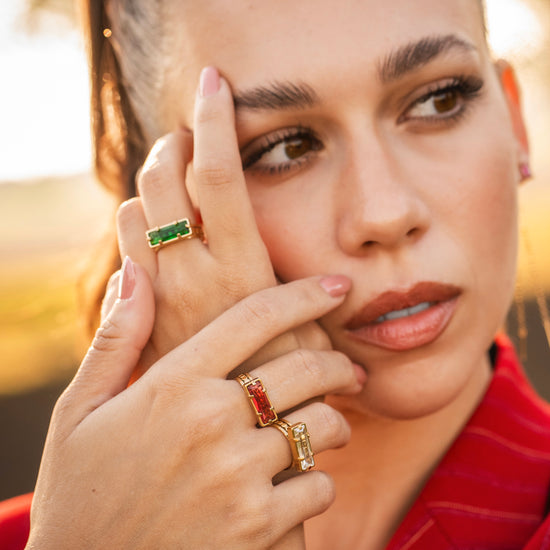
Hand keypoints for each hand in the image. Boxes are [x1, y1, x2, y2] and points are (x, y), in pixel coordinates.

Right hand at [27, 264, 359, 549]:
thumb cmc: (80, 492)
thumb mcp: (79, 411)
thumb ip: (116, 339)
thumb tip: (133, 272)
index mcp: (172, 385)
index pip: (256, 317)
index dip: (304, 294)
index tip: (335, 285)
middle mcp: (211, 422)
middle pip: (305, 368)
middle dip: (337, 364)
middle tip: (347, 370)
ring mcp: (238, 478)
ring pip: (322, 427)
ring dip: (333, 425)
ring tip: (329, 428)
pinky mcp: (258, 530)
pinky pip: (319, 488)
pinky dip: (319, 483)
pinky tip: (303, 483)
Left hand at [114, 67, 329, 376]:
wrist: (223, 451)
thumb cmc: (282, 395)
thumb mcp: (313, 346)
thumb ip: (315, 310)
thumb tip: (340, 289)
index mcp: (240, 270)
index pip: (216, 172)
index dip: (214, 118)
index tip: (215, 80)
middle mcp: (188, 275)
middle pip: (161, 178)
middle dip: (171, 145)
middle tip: (186, 135)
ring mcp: (155, 295)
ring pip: (133, 211)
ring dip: (149, 187)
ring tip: (170, 179)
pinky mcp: (138, 317)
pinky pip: (124, 254)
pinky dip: (135, 230)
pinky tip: (156, 232)